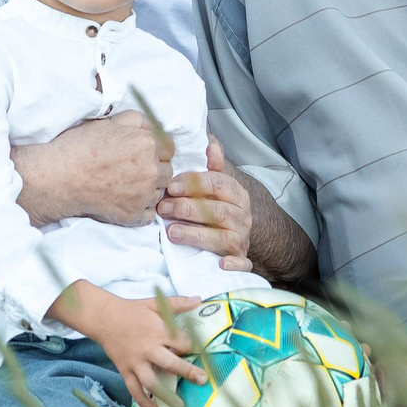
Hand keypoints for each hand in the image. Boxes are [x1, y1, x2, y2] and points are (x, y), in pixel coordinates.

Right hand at [16, 110, 171, 226]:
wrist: (58, 177)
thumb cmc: (79, 147)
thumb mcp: (108, 122)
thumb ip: (136, 121)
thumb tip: (153, 126)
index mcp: (146, 143)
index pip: (168, 149)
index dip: (155, 152)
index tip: (141, 156)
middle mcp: (150, 169)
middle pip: (166, 172)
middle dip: (153, 171)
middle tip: (131, 172)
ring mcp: (143, 194)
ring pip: (159, 193)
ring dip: (148, 190)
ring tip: (126, 187)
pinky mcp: (133, 215)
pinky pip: (150, 215)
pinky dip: (141, 211)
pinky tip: (125, 202)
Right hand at [53, 283, 206, 406]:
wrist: (104, 317)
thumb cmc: (133, 310)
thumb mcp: (155, 303)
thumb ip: (177, 303)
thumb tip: (198, 300)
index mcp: (158, 331)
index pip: (180, 341)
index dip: (191, 346)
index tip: (200, 352)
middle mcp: (148, 349)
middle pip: (169, 363)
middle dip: (187, 372)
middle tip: (202, 380)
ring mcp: (136, 362)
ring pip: (151, 381)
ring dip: (166, 394)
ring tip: (180, 406)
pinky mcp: (125, 370)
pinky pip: (134, 389)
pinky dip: (143, 402)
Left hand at [158, 138, 252, 270]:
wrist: (237, 236)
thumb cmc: (216, 207)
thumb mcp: (215, 185)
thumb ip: (211, 165)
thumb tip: (209, 142)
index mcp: (237, 194)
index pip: (219, 184)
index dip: (195, 183)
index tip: (171, 186)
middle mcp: (243, 216)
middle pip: (217, 210)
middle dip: (188, 209)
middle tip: (163, 208)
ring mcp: (242, 239)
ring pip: (223, 237)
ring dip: (197, 235)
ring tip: (171, 233)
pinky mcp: (241, 261)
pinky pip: (242, 264)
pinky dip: (233, 265)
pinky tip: (219, 264)